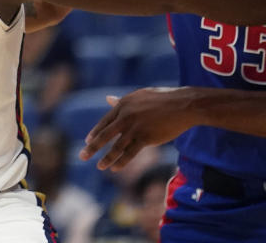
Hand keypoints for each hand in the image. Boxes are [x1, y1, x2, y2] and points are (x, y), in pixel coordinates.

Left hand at [78, 87, 195, 170]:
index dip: (95, 133)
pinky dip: (121, 161)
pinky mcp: (146, 138)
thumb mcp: (139, 97)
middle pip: (105, 134)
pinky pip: (130, 153)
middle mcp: (126, 116)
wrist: (183, 105)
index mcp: (123, 105)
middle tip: (82, 156)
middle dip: (92, 147)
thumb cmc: (162, 99)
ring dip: (107, 158)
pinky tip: (115, 168)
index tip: (87, 141)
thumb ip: (122, 101)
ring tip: (100, 167)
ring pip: (116, 147)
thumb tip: (107, 98)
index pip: (105, 121)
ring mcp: (135, 127)